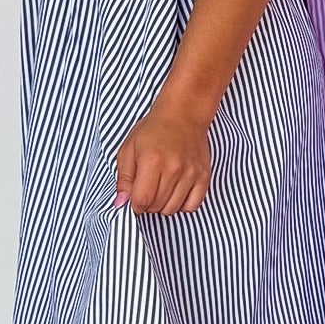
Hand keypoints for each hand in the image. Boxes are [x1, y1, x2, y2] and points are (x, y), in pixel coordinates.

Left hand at [115, 99, 211, 215]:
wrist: (183, 115)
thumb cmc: (154, 130)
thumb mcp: (128, 149)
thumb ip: (123, 178)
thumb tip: (121, 203)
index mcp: (152, 161)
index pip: (142, 200)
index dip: (135, 205)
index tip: (134, 199)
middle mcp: (173, 168)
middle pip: (157, 206)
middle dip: (148, 204)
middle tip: (147, 190)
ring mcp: (191, 173)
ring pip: (174, 208)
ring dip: (163, 206)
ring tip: (161, 190)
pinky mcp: (203, 175)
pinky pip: (193, 205)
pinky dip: (182, 205)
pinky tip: (176, 193)